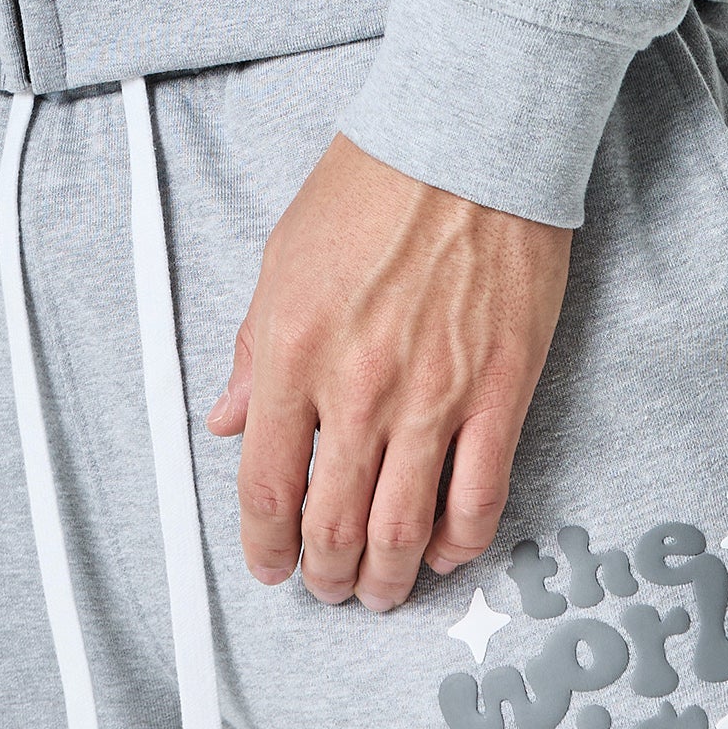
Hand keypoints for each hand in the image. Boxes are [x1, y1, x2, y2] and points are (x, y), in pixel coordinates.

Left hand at [206, 132, 570, 612]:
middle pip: (332, 525)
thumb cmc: (374, 183)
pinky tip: (441, 550)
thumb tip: (227, 416)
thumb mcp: (282, 255)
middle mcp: (357, 386)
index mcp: (292, 351)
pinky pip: (477, 500)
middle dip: (325, 575)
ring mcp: (433, 397)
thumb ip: (251, 347)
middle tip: (326, 585)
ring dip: (384, 578)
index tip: (270, 563)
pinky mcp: (500, 393)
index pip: (264, 485)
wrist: (467, 141)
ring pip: (401, 532)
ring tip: (378, 587)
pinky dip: (456, 544)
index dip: (264, 545)